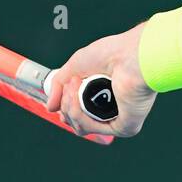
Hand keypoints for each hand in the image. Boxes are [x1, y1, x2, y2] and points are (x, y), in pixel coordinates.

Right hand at [45, 22, 157, 138]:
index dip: (65, 109)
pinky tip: (79, 96)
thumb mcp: (75, 66)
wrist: (130, 54)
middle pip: (76, 123)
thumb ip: (59, 86)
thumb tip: (50, 108)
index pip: (79, 115)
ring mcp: (119, 120)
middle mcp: (112, 110)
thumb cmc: (112, 53)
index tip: (59, 97)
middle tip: (69, 84)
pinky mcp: (125, 127)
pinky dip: (80, 114)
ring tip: (74, 84)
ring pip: (81, 127)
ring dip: (70, 107)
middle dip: (66, 105)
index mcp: (103, 96)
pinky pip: (93, 128)